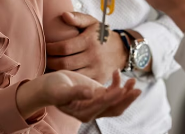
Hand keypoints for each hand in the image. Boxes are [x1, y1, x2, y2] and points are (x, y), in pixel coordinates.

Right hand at [16, 70, 140, 122]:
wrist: (48, 86)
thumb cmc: (52, 88)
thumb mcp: (61, 90)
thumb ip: (75, 92)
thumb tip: (90, 93)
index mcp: (84, 113)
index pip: (102, 105)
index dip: (113, 97)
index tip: (121, 88)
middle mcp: (93, 111)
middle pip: (114, 108)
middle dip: (126, 99)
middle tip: (136, 89)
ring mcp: (97, 103)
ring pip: (117, 101)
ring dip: (126, 92)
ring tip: (134, 81)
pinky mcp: (98, 95)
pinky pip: (113, 92)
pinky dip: (118, 84)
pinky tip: (117, 73)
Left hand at [46, 12, 127, 83]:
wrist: (122, 51)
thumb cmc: (102, 35)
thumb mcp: (92, 23)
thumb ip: (78, 18)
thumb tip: (63, 15)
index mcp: (90, 41)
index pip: (65, 47)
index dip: (51, 49)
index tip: (45, 47)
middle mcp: (93, 56)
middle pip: (65, 63)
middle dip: (50, 62)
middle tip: (43, 59)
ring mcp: (96, 70)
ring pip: (71, 75)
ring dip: (57, 73)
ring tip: (49, 68)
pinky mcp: (98, 80)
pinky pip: (80, 82)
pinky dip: (69, 81)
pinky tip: (62, 77)